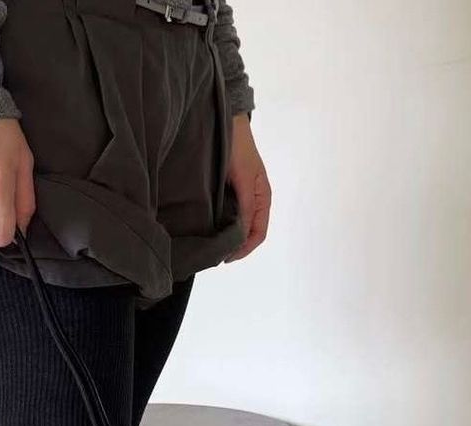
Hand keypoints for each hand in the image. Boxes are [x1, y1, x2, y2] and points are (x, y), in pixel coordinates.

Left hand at [225, 115, 270, 262]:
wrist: (227, 123)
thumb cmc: (238, 147)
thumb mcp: (243, 178)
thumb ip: (245, 206)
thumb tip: (242, 235)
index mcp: (263, 199)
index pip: (259, 234)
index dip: (245, 249)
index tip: (226, 257)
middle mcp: (253, 201)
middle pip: (248, 234)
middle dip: (235, 247)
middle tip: (215, 254)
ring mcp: (241, 198)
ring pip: (237, 226)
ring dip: (227, 237)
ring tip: (211, 244)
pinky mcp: (229, 193)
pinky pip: (227, 215)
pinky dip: (220, 226)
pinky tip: (208, 228)